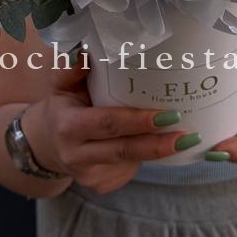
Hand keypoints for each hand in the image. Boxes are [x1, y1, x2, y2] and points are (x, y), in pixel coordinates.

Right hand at [21, 50, 194, 193]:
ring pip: (131, 161)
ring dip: (158, 151)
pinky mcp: (100, 185)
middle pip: (124, 149)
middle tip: (188, 134)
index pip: (107, 123)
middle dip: (158, 143)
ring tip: (187, 139)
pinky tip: (156, 146)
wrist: (48, 144)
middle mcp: (75, 155)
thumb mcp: (62, 85)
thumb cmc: (64, 106)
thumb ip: (72, 68)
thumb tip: (85, 51)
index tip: (169, 115)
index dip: (138, 121)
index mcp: (67, 126)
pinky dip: (144, 158)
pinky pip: (128, 171)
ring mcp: (88, 175)